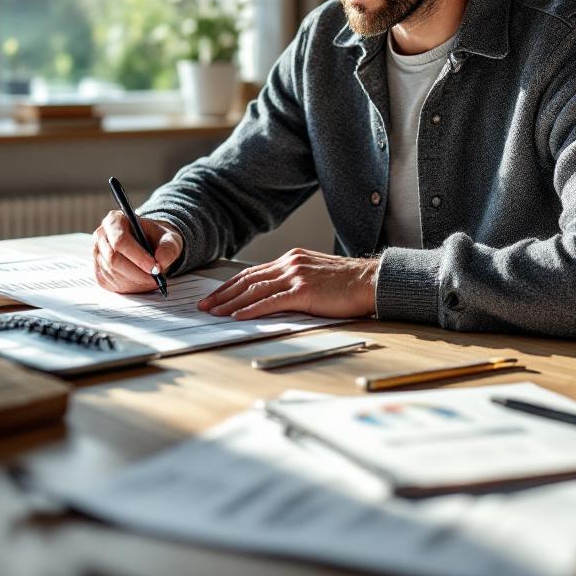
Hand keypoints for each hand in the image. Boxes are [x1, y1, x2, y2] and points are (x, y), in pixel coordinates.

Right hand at [92, 210, 183, 293]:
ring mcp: (98, 255)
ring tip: (152, 279)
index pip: (120, 241)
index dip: (138, 257)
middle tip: (156, 279)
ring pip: (114, 274)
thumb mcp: (169, 238)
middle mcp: (101, 236)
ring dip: (136, 281)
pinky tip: (141, 281)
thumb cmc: (156, 238)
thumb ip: (168, 247)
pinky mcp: (99, 272)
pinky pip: (112, 284)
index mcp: (115, 220)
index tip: (155, 268)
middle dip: (137, 273)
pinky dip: (130, 287)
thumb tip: (160, 261)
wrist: (150, 245)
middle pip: (114, 260)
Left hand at [197, 249, 377, 319]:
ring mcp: (296, 275)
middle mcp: (289, 263)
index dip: (230, 285)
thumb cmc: (347, 284)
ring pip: (254, 290)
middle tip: (204, 306)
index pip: (252, 273)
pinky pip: (271, 301)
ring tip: (214, 313)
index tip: (215, 296)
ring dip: (230, 303)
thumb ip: (294, 282)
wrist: (370, 281)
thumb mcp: (315, 276)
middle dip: (223, 294)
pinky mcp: (304, 290)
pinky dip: (251, 309)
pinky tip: (238, 316)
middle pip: (247, 280)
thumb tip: (272, 297)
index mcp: (291, 259)